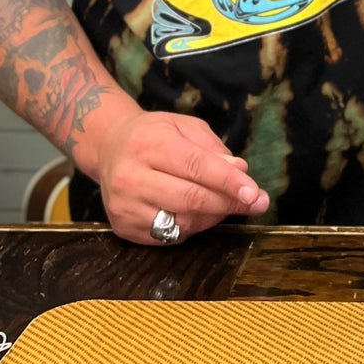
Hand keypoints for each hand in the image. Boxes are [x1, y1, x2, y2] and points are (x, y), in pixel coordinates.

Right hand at [91, 108, 269, 244]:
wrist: (108, 148)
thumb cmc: (153, 135)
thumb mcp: (183, 126)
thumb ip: (212, 148)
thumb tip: (240, 170)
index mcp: (148, 144)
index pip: (196, 166)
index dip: (228, 182)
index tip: (255, 193)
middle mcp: (132, 176)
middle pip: (190, 199)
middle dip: (228, 203)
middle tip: (255, 203)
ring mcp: (125, 206)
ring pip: (181, 222)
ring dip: (213, 217)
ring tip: (225, 204)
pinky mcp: (123, 227)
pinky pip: (168, 237)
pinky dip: (192, 227)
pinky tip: (199, 213)